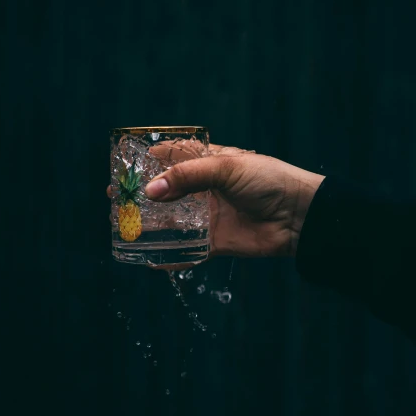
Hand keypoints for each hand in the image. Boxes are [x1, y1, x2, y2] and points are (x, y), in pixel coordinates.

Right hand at [107, 142, 323, 262]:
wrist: (299, 216)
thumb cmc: (269, 181)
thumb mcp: (227, 169)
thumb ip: (188, 177)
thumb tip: (151, 190)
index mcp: (209, 162)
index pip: (172, 156)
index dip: (147, 159)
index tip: (122, 164)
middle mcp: (206, 189)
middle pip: (166, 190)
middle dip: (141, 194)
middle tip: (116, 198)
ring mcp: (209, 216)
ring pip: (171, 220)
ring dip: (149, 223)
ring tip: (123, 224)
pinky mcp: (216, 241)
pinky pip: (188, 250)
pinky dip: (170, 255)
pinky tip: (150, 259)